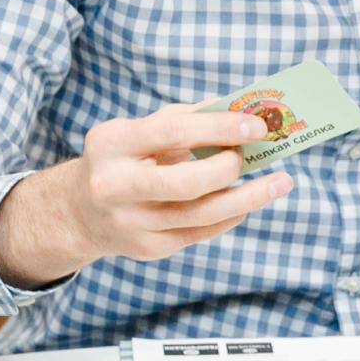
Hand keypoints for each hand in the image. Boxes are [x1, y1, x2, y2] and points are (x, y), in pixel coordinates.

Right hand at [0, 106, 293, 287]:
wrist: (79, 212)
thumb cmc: (121, 159)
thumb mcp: (139, 130)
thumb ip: (186, 119)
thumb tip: (242, 111)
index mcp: (111, 144)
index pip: (171, 133)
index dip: (218, 128)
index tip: (255, 126)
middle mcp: (114, 186)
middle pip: (185, 183)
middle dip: (229, 168)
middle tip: (258, 154)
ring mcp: (131, 223)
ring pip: (200, 215)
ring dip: (247, 198)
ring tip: (280, 183)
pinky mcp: (148, 248)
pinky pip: (200, 233)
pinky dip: (229, 216)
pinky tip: (247, 202)